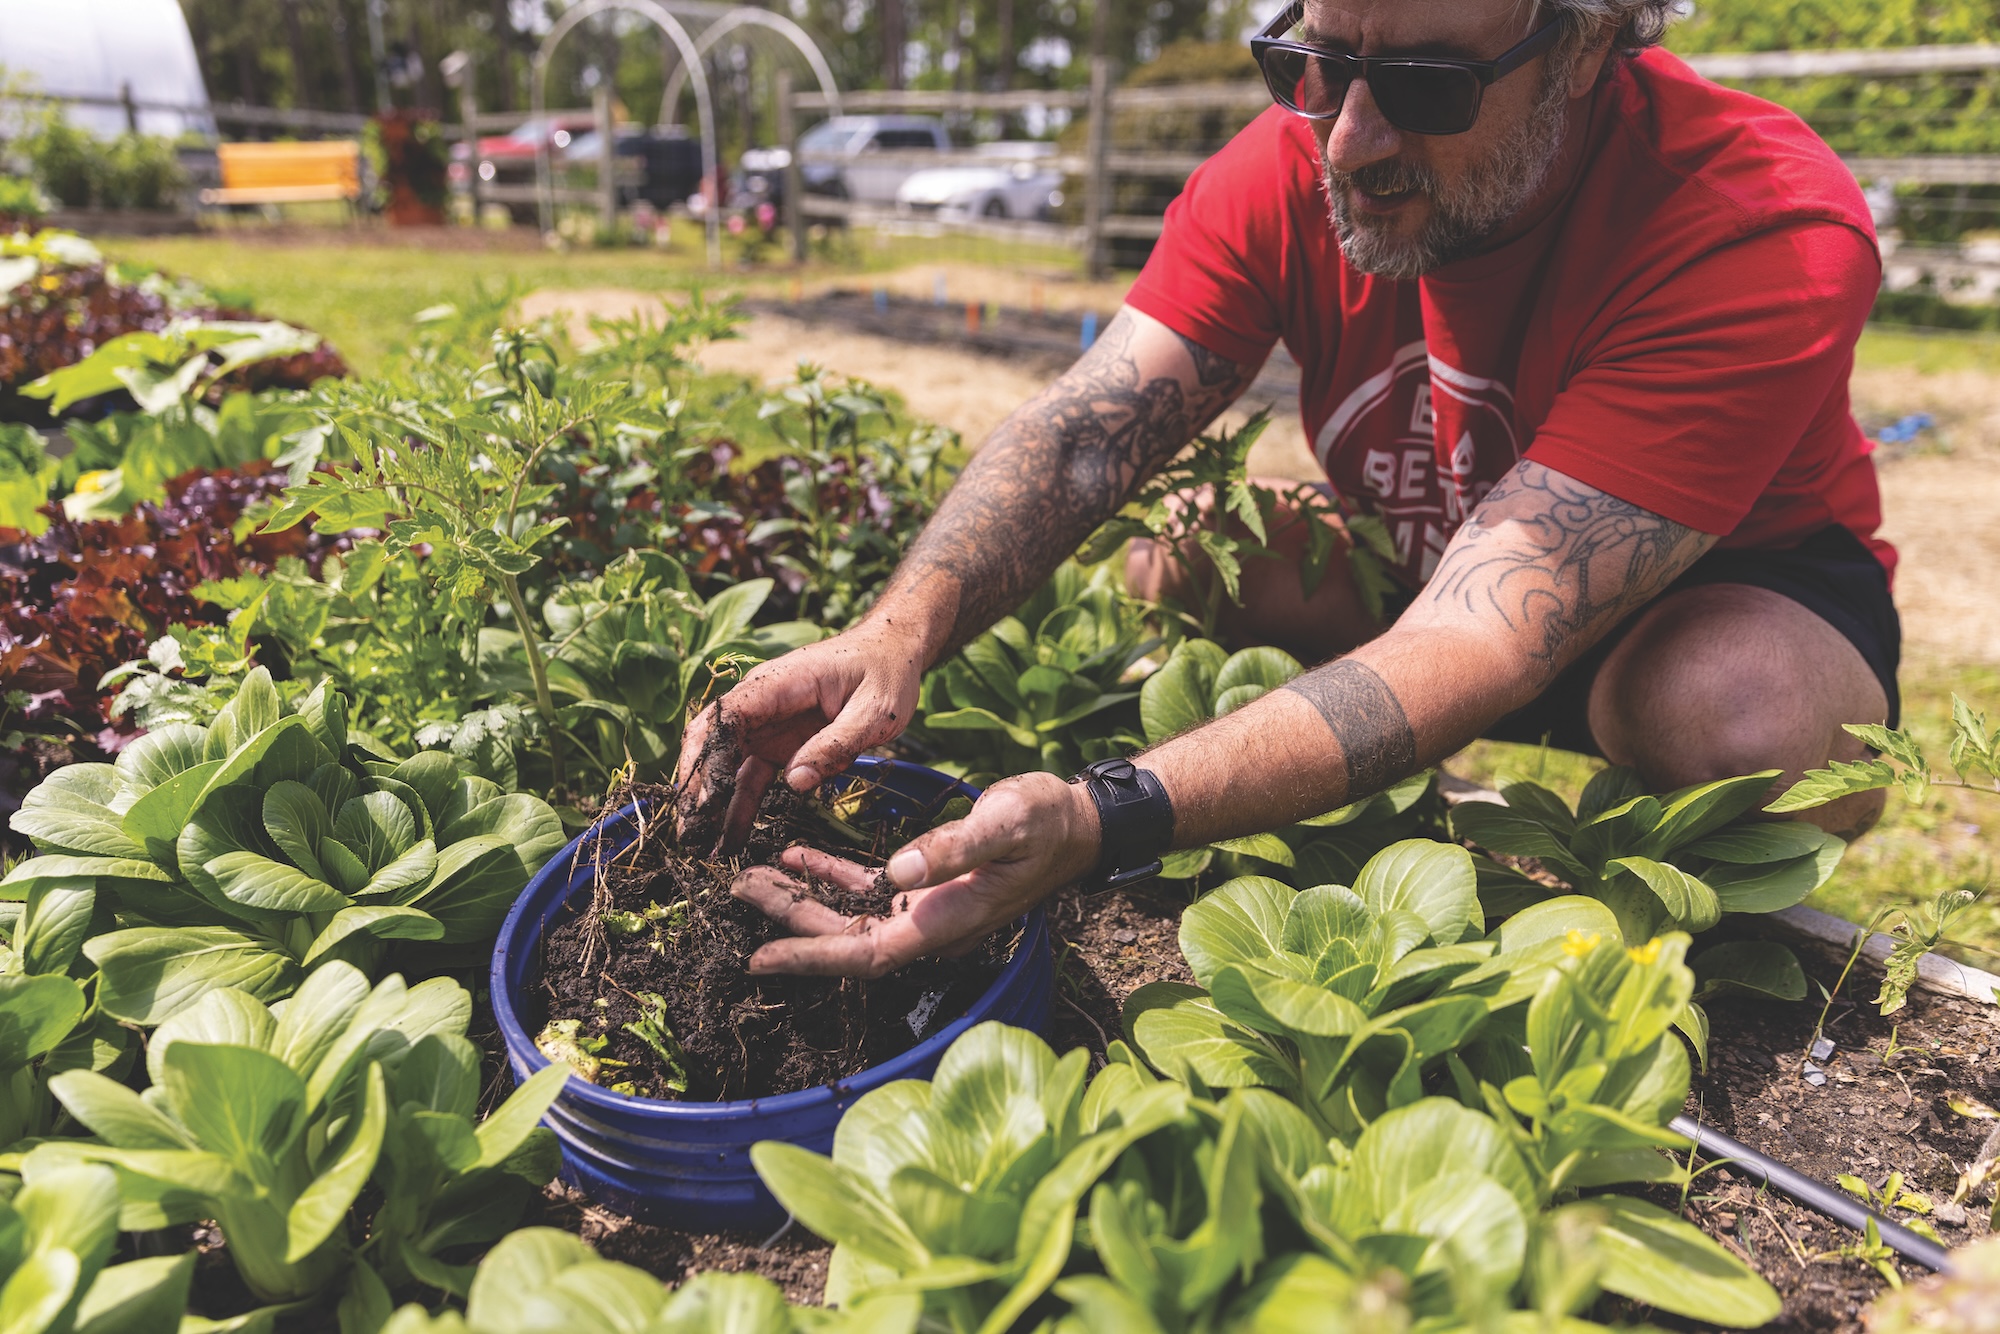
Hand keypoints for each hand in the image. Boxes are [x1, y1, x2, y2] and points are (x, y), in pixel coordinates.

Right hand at [674, 619, 929, 853]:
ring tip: (702, 848)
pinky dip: (739, 805)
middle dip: (697, 788)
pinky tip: (730, 838)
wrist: (891, 654)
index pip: (725, 718)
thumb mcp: (873, 710)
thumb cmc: (884, 674)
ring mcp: (766, 725)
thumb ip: (835, 744)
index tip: (703, 800)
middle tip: (691, 835)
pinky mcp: (778, 744)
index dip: (707, 758)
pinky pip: (750, 776)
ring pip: (725, 765)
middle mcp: (760, 704)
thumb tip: (795, 782)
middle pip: (712, 743)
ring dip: (712, 805)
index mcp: (777, 684)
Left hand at [730, 772, 1101, 976]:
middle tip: (736, 892)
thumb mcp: (1005, 823)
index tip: (759, 959)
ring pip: (849, 915)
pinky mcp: (926, 886)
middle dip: (789, 921)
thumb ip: (955, 847)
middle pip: (844, 938)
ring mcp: (926, 908)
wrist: (1077, 822)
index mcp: (943, 921)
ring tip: (752, 876)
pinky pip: (867, 890)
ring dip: (802, 898)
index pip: (864, 956)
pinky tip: (798, 856)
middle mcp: (928, 925)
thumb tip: (899, 868)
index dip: (810, 958)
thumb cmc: (1047, 823)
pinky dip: (831, 876)